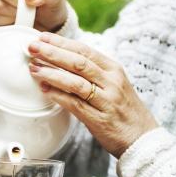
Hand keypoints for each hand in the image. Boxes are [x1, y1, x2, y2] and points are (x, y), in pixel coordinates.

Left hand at [27, 33, 158, 157]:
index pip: (85, 50)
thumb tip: (64, 62)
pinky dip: (58, 96)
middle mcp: (111, 82)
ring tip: (34, 68)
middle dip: (52, 53)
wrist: (143, 139)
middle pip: (78, 62)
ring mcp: (106, 100)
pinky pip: (75, 104)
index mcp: (114, 70)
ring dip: (51, 74)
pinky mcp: (99, 119)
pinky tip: (44, 90)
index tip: (43, 37)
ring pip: (75, 82)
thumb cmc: (124, 111)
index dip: (61, 43)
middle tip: (32, 47)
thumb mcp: (114, 85)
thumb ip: (94, 74)